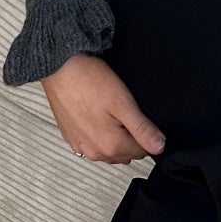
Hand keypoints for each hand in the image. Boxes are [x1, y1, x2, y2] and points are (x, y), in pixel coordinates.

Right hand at [41, 52, 166, 163]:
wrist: (60, 68)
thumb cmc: (90, 81)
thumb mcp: (124, 102)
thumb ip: (143, 128)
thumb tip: (160, 147)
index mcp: (111, 146)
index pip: (142, 151)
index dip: (147, 133)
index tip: (140, 115)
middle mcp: (94, 153)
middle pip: (125, 153)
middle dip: (131, 138)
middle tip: (127, 111)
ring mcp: (80, 146)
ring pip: (108, 151)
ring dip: (115, 138)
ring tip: (112, 112)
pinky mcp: (70, 137)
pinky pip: (92, 145)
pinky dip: (99, 135)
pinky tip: (97, 116)